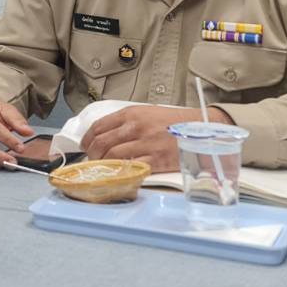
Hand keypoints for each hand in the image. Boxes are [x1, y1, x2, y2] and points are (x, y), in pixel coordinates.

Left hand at [81, 105, 233, 172]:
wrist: (202, 128)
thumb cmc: (173, 122)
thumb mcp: (147, 113)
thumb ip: (127, 122)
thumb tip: (105, 134)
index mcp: (132, 114)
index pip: (99, 126)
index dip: (87, 138)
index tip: (84, 145)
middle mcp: (136, 127)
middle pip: (102, 142)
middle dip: (92, 153)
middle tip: (92, 159)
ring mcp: (146, 144)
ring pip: (112, 156)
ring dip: (103, 164)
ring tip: (104, 168)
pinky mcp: (156, 160)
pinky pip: (131, 167)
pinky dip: (121, 171)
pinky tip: (119, 173)